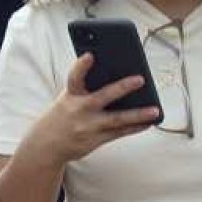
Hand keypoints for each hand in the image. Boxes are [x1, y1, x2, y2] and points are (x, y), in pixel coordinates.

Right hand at [18, 54, 160, 167]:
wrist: (47, 145)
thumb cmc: (63, 114)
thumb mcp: (67, 98)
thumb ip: (86, 88)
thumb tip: (116, 77)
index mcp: (70, 95)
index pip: (74, 78)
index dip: (81, 66)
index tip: (90, 55)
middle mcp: (79, 110)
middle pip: (102, 97)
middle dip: (122, 88)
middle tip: (140, 79)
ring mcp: (88, 126)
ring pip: (117, 119)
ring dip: (138, 114)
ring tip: (155, 109)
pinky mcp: (95, 140)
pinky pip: (119, 133)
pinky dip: (135, 127)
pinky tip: (149, 122)